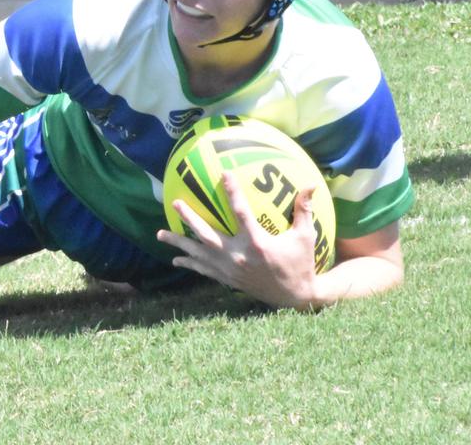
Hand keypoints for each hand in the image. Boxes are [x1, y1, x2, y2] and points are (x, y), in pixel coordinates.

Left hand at [157, 171, 320, 309]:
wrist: (296, 297)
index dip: (233, 192)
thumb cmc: (301, 263)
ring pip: (199, 255)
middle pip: (208, 235)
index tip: (224, 174)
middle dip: (189, 219)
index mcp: (257, 244)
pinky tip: (176, 259)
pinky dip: (189, 264)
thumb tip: (311, 184)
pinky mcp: (228, 280)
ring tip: (159, 234)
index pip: (241, 213)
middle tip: (175, 203)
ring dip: (179, 243)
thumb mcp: (305, 236)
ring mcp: (230, 270)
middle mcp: (239, 257)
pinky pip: (204, 271)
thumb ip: (304, 210)